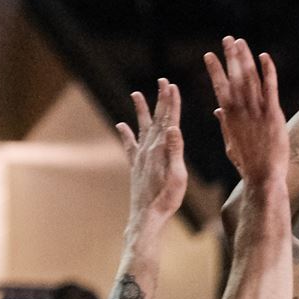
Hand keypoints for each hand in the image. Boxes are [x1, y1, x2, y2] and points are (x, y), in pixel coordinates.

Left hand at [117, 78, 186, 229]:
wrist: (146, 217)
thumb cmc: (166, 200)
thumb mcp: (178, 176)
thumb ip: (175, 151)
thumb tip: (173, 127)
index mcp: (160, 150)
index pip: (168, 120)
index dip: (171, 102)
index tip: (172, 85)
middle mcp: (148, 150)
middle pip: (156, 119)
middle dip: (160, 99)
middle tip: (163, 81)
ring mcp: (139, 157)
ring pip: (141, 128)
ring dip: (141, 111)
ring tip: (136, 94)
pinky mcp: (135, 166)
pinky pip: (129, 145)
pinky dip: (125, 133)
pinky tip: (120, 125)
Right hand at [204, 37, 288, 184]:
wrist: (264, 176)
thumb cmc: (247, 163)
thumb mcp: (230, 144)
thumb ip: (224, 124)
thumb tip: (216, 110)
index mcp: (229, 116)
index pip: (220, 87)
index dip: (215, 69)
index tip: (209, 55)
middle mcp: (241, 110)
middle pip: (234, 77)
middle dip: (230, 56)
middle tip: (227, 39)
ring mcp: (258, 111)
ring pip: (250, 78)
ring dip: (245, 58)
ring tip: (241, 42)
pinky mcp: (274, 114)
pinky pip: (270, 87)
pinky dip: (268, 71)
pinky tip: (264, 56)